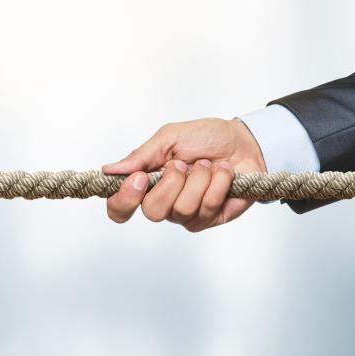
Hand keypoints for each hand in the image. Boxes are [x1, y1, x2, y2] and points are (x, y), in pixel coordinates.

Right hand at [103, 118, 264, 231]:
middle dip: (171, 183)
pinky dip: (217, 183)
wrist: (244, 142)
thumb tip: (109, 170)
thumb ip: (140, 156)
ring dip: (199, 179)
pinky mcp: (210, 218)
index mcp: (145, 183)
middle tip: (183, 164)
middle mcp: (162, 202)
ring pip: (182, 209)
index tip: (140, 178)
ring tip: (208, 165)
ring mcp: (186, 214)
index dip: (124, 200)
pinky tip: (223, 173)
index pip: (119, 208)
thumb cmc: (205, 137)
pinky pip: (207, 208)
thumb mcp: (169, 138)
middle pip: (152, 212)